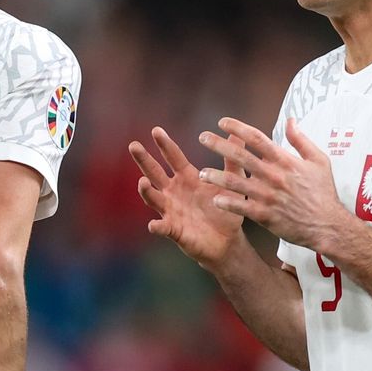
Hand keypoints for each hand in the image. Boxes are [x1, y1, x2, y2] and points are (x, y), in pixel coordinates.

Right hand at [129, 127, 245, 269]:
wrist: (227, 241)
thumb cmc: (226, 209)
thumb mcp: (232, 184)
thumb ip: (232, 161)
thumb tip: (237, 133)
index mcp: (187, 177)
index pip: (173, 157)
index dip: (165, 144)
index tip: (156, 130)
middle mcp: (174, 191)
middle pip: (155, 173)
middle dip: (144, 160)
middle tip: (134, 145)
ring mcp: (171, 210)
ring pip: (154, 198)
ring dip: (147, 191)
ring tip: (142, 182)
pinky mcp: (174, 230)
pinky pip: (163, 227)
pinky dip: (157, 226)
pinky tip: (153, 225)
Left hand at [197, 117, 351, 251]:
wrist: (328, 225)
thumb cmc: (323, 192)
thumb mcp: (319, 160)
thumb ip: (301, 140)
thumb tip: (291, 120)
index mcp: (284, 161)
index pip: (257, 138)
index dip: (238, 128)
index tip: (222, 122)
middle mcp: (273, 175)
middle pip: (241, 156)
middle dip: (219, 145)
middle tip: (203, 137)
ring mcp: (268, 196)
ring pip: (236, 182)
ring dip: (216, 176)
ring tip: (201, 173)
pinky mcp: (265, 215)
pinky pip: (242, 207)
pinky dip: (228, 203)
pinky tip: (215, 199)